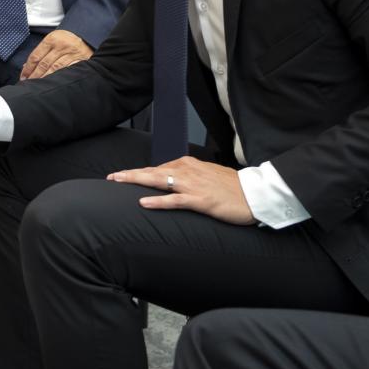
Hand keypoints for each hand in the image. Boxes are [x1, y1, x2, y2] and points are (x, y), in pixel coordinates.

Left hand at [20, 29, 91, 79]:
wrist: (86, 37)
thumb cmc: (65, 40)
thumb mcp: (52, 41)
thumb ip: (40, 52)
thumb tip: (25, 66)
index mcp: (51, 39)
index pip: (35, 56)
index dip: (27, 68)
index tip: (23, 77)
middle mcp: (61, 45)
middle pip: (43, 64)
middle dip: (34, 76)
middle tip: (29, 84)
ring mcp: (71, 53)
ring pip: (54, 69)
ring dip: (45, 79)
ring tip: (38, 86)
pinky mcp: (80, 60)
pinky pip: (66, 71)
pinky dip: (59, 78)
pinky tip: (53, 83)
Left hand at [106, 156, 255, 225]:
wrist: (257, 195)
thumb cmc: (234, 188)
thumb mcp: (208, 176)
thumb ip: (189, 177)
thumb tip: (173, 181)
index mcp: (189, 165)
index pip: (158, 169)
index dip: (138, 173)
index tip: (122, 176)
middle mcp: (188, 171)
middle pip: (152, 172)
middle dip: (130, 174)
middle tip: (111, 178)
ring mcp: (194, 185)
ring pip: (158, 181)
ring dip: (136, 181)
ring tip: (118, 183)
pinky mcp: (201, 200)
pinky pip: (175, 200)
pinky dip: (158, 202)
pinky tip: (143, 203)